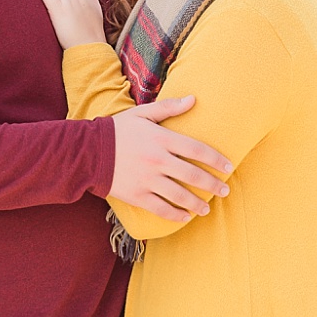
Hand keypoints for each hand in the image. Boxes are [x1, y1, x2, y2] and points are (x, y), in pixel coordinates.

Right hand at [110, 96, 232, 221]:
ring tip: (207, 208)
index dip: (216, 159)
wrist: (88, 152)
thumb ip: (169, 107)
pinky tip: (185, 217)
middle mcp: (158, 161)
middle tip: (225, 190)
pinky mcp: (137, 195)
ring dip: (197, 204)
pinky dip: (175, 215)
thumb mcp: (143, 114)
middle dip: (213, 185)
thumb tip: (194, 99)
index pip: (197, 150)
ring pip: (180, 195)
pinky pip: (161, 209)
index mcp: (162, 139)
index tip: (228, 166)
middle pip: (193, 175)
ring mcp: (147, 180)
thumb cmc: (118, 130)